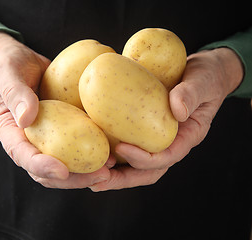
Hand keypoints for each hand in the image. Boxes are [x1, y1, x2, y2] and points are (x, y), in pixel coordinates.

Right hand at [0, 32, 109, 188]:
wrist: (21, 61)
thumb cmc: (9, 65)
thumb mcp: (7, 74)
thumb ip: (15, 93)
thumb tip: (27, 118)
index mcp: (10, 133)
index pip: (23, 156)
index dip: (42, 167)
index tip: (63, 171)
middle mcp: (29, 141)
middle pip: (47, 172)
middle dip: (73, 179)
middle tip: (100, 175)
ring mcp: (47, 138)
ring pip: (65, 164)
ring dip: (87, 172)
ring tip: (110, 170)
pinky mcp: (63, 131)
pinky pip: (77, 146)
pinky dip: (93, 152)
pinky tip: (113, 152)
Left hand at [91, 48, 243, 190]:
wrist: (200, 74)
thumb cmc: (204, 79)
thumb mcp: (202, 82)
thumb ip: (191, 94)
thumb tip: (177, 110)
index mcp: (186, 138)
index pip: (165, 158)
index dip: (144, 158)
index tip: (122, 148)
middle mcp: (169, 144)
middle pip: (146, 171)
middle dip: (122, 179)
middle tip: (98, 181)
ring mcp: (154, 139)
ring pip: (134, 165)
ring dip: (113, 172)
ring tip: (90, 172)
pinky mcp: (142, 130)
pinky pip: (127, 143)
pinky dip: (110, 150)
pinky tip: (92, 146)